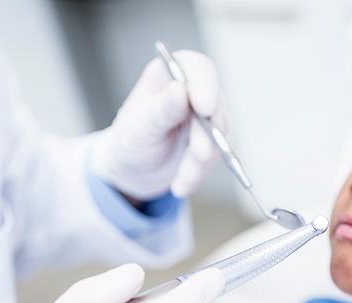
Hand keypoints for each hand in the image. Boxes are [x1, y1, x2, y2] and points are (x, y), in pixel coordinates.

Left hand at [91, 50, 225, 199]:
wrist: (135, 171)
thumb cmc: (132, 139)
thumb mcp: (140, 126)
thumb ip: (162, 109)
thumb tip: (181, 89)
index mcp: (170, 75)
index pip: (197, 68)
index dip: (206, 85)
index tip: (206, 108)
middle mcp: (193, 91)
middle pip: (215, 105)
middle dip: (207, 135)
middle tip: (199, 155)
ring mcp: (207, 117)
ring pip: (218, 137)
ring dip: (199, 162)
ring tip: (179, 182)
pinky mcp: (214, 141)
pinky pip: (216, 158)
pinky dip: (198, 174)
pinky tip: (181, 185)